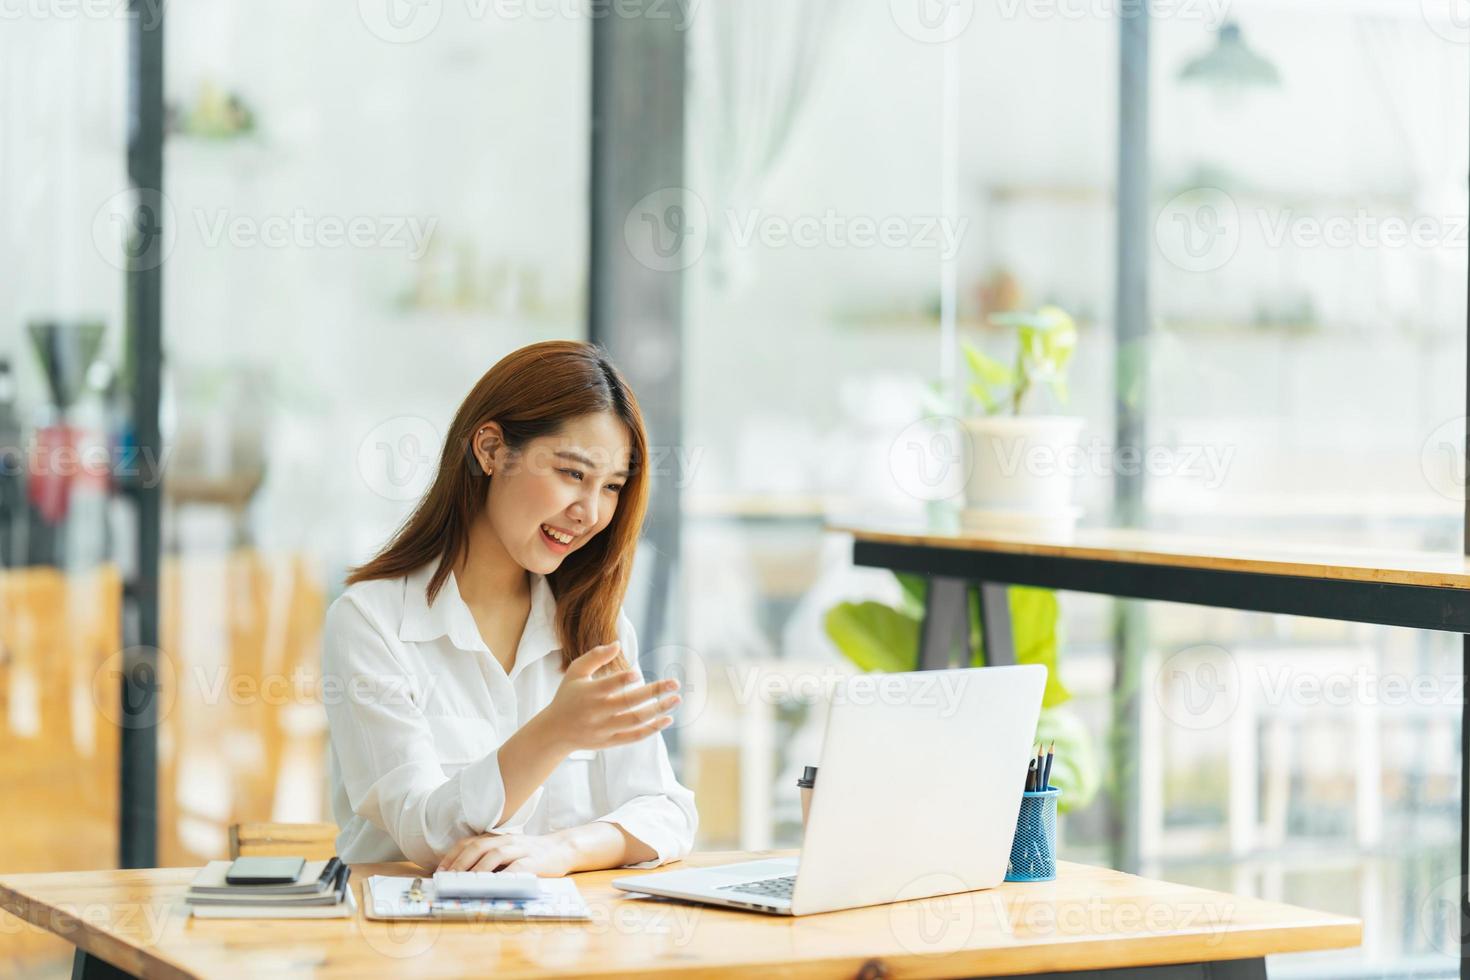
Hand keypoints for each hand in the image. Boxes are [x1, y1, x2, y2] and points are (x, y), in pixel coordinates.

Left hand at [436, 831, 575, 875]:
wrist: (561, 849)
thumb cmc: (530, 855)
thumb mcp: (507, 852)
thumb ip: (488, 859)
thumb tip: (461, 876)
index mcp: (497, 838)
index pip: (469, 842)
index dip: (452, 856)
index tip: (440, 872)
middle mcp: (506, 841)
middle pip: (478, 846)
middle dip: (460, 862)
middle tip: (448, 878)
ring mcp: (521, 850)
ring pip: (495, 855)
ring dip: (478, 870)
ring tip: (465, 883)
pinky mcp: (534, 862)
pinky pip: (517, 868)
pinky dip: (503, 876)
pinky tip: (493, 885)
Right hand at [536, 641, 679, 752]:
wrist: (555, 732)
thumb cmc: (568, 696)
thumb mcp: (575, 672)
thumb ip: (595, 656)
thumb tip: (618, 643)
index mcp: (588, 693)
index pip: (608, 685)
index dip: (623, 679)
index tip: (638, 673)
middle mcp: (597, 712)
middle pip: (629, 702)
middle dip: (654, 692)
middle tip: (675, 682)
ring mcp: (605, 728)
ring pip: (636, 720)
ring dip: (659, 710)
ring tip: (677, 699)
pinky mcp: (610, 741)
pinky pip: (634, 736)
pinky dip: (652, 729)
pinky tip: (667, 718)